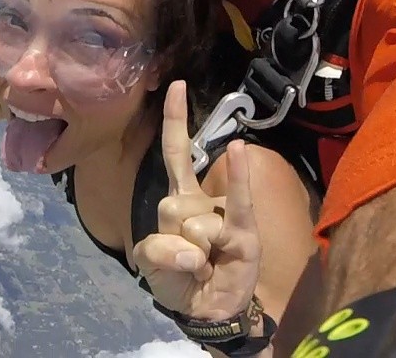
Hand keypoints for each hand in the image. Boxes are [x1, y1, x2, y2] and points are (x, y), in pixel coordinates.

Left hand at [130, 81, 261, 322]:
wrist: (207, 310)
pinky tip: (239, 149)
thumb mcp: (151, 262)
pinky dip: (238, 178)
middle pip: (172, 203)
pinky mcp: (244, 233)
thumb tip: (193, 251)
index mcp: (179, 199)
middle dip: (170, 240)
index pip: (176, 153)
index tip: (177, 84)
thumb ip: (157, 250)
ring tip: (205, 267)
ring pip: (192, 223)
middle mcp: (203, 200)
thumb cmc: (179, 278)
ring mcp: (224, 214)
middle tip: (186, 261)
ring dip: (190, 256)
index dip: (176, 120)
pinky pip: (237, 204)